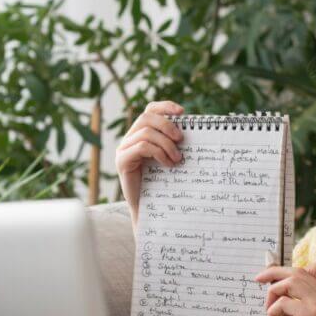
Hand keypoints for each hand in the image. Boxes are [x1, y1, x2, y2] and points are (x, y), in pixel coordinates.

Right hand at [115, 100, 184, 227]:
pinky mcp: (122, 161)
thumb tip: (194, 128)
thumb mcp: (171, 158)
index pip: (149, 110)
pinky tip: (168, 165)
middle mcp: (129, 139)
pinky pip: (141, 147)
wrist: (151, 209)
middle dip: (167, 125)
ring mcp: (123, 150)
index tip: (183, 112)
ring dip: (166, 144)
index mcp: (141, 134)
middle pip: (146, 117)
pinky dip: (158, 153)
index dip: (165, 106)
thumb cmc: (164, 183)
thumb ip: (175, 143)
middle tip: (182, 140)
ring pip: (145, 132)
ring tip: (178, 158)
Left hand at [254, 262, 315, 315]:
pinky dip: (272, 312)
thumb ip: (307, 306)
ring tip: (269, 311)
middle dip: (275, 273)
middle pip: (298, 271)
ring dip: (273, 293)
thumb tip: (280, 293)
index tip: (278, 276)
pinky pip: (282, 303)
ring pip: (290, 282)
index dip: (295, 268)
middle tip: (259, 279)